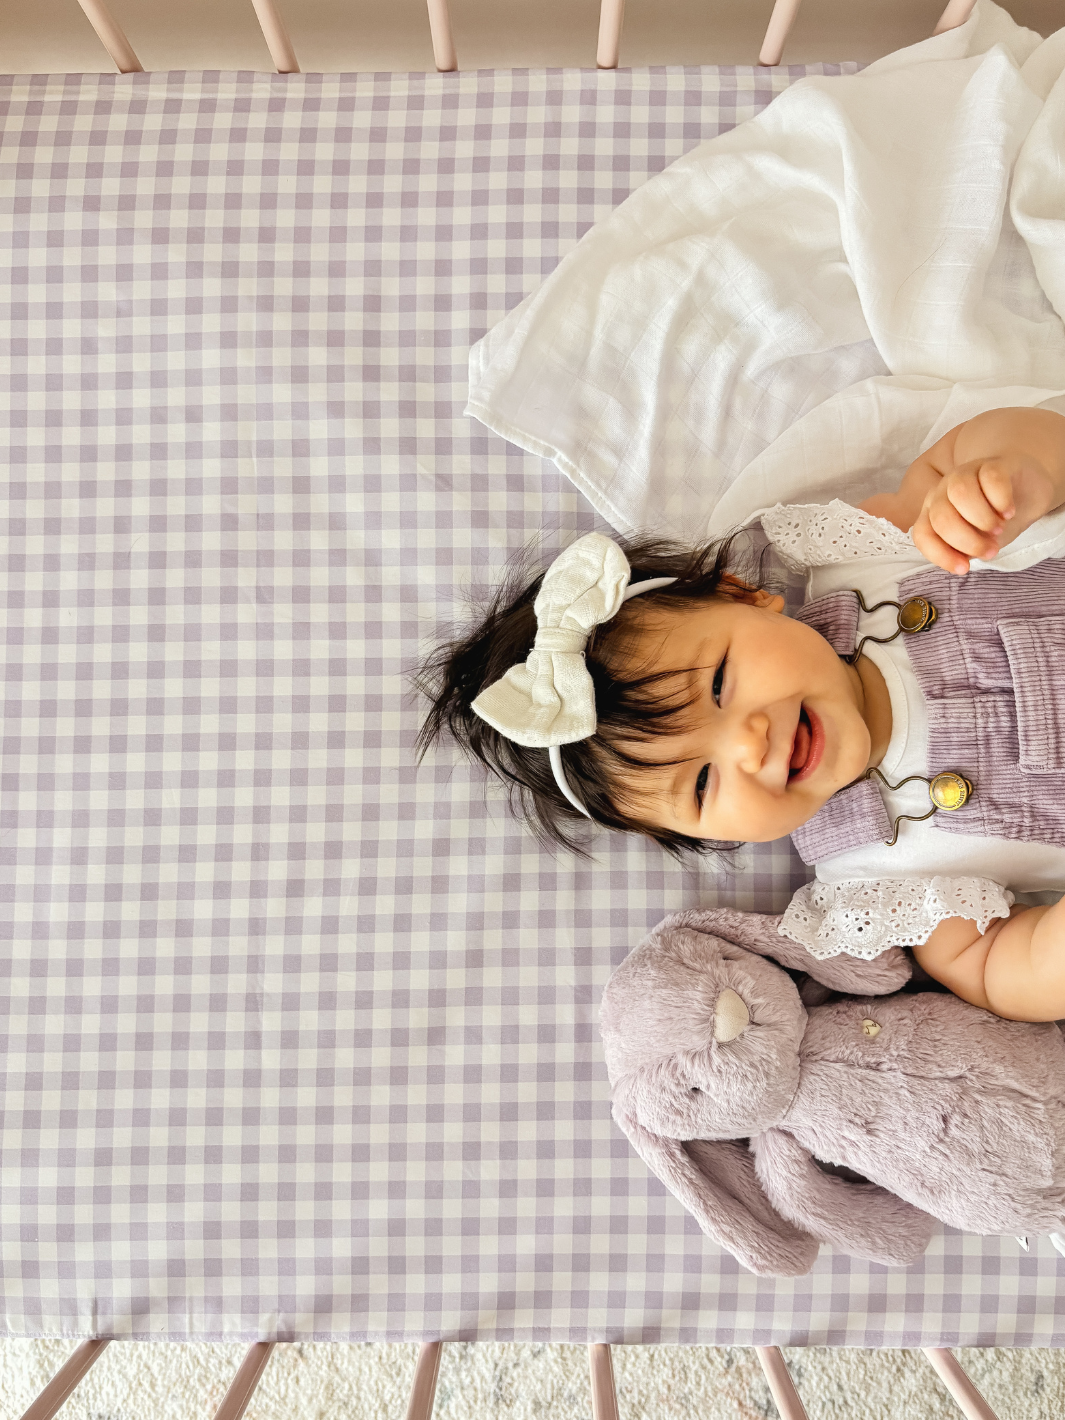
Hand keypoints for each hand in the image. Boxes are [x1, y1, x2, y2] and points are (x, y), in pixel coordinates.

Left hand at [910, 453, 1055, 575]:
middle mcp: (943, 491)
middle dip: (967, 540)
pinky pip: (991, 478)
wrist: (1025, 490)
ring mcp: (966, 472)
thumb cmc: (995, 519)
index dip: (940, 555)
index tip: (964, 568)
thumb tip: (963, 561)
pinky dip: (1001, 500)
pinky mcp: (993, 463)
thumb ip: (965, 550)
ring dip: (982, 519)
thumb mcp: (978, 541)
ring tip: (999, 528)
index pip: (922, 534)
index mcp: (933, 512)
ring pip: (960, 493)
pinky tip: (1009, 512)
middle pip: (941, 516)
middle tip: (990, 549)